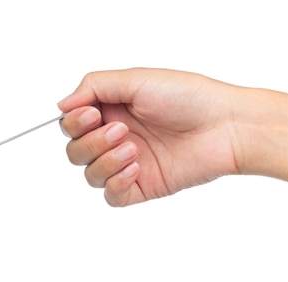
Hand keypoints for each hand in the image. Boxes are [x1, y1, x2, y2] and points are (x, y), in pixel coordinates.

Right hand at [58, 68, 242, 205]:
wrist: (225, 126)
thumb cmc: (188, 97)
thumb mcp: (135, 79)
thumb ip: (94, 86)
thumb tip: (62, 104)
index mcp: (112, 110)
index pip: (72, 123)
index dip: (74, 122)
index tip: (90, 114)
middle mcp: (117, 137)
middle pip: (76, 151)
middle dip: (91, 142)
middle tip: (121, 130)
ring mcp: (128, 163)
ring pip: (89, 174)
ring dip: (104, 161)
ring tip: (133, 149)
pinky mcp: (142, 186)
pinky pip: (111, 196)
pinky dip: (115, 183)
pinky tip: (135, 169)